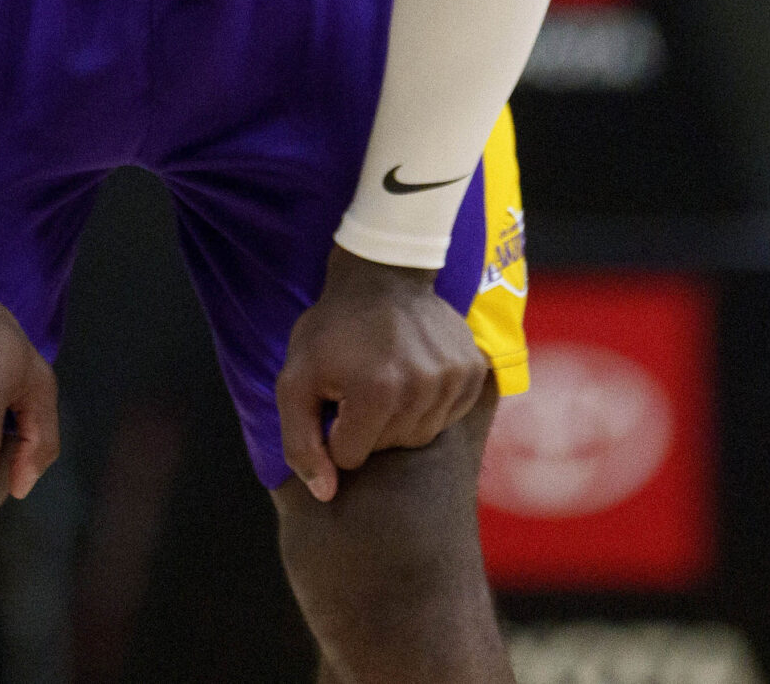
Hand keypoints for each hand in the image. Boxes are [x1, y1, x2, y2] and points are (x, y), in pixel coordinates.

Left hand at [276, 245, 488, 501]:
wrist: (384, 274)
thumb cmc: (333, 328)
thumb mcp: (295, 380)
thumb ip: (301, 443)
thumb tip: (326, 494)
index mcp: (376, 393)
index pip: (351, 456)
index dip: (335, 432)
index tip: (335, 398)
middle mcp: (423, 389)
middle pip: (389, 448)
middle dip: (367, 428)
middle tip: (358, 387)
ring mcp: (455, 378)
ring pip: (421, 435)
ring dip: (399, 419)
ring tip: (387, 380)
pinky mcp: (475, 369)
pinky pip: (450, 415)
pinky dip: (430, 405)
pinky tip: (414, 376)